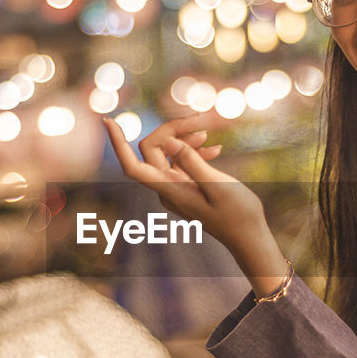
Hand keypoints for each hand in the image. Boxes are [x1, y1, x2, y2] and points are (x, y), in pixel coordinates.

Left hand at [103, 115, 286, 293]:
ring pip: (168, 153)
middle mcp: (167, 190)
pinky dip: (195, 151)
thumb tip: (167, 142)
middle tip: (200, 120)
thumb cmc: (238, 214)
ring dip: (185, 138)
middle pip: (154, 150)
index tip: (108, 120)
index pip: (132, 167)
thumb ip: (192, 163)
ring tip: (210, 135)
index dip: (118, 143)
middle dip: (172, 130)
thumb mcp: (217, 185)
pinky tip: (216, 149)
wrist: (248, 237)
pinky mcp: (187, 187)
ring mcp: (176, 188)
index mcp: (170, 191)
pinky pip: (181, 162)